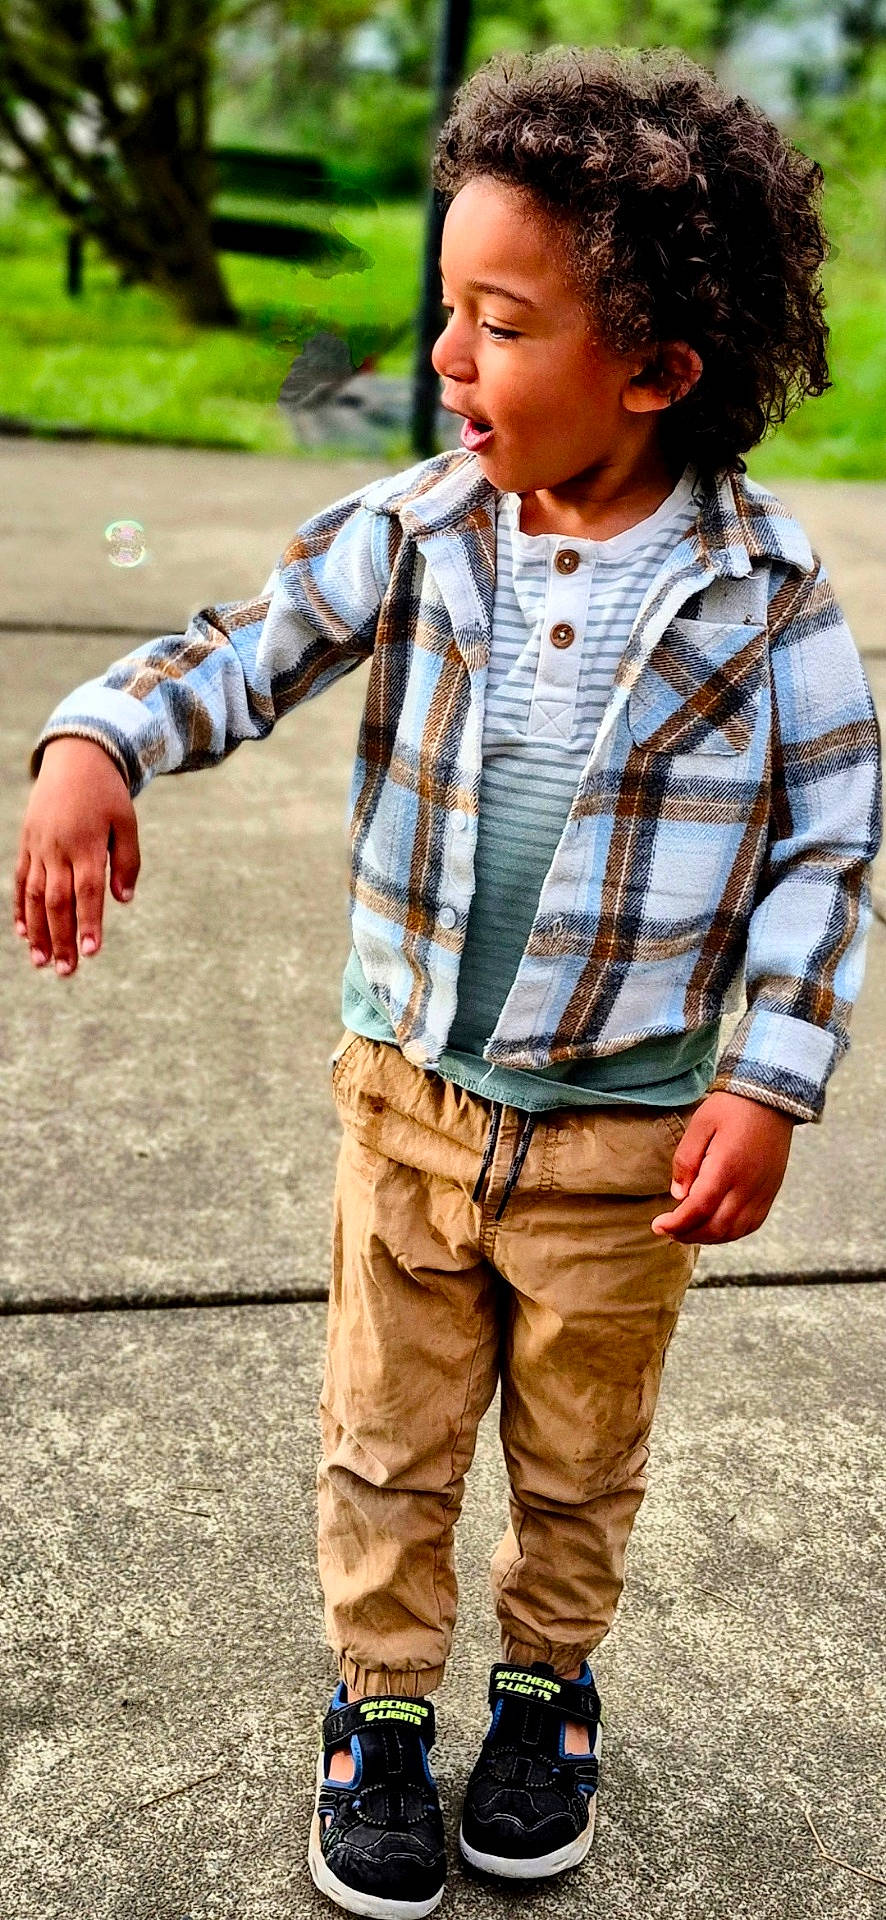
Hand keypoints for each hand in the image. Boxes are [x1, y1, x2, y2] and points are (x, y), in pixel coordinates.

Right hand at [13, 736, 139, 976]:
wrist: (74, 758)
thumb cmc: (107, 794)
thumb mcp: (126, 822)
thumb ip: (126, 861)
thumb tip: (123, 899)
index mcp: (86, 845)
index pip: (87, 892)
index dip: (88, 923)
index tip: (90, 952)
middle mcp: (59, 850)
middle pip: (58, 902)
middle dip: (61, 939)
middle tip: (66, 972)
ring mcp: (39, 848)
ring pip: (35, 897)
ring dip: (37, 932)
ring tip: (41, 963)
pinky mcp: (27, 845)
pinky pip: (21, 881)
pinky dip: (20, 909)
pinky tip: (23, 934)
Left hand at [651, 1090, 794, 1243]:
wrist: (772, 1099)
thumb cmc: (732, 1108)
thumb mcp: (700, 1124)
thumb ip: (686, 1161)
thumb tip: (678, 1195)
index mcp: (727, 1167)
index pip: (699, 1208)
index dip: (677, 1223)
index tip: (658, 1225)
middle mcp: (748, 1185)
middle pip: (716, 1226)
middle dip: (688, 1234)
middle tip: (669, 1230)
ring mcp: (762, 1192)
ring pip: (735, 1231)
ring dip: (708, 1238)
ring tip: (688, 1231)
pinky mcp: (770, 1193)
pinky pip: (752, 1224)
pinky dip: (730, 1233)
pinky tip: (714, 1227)